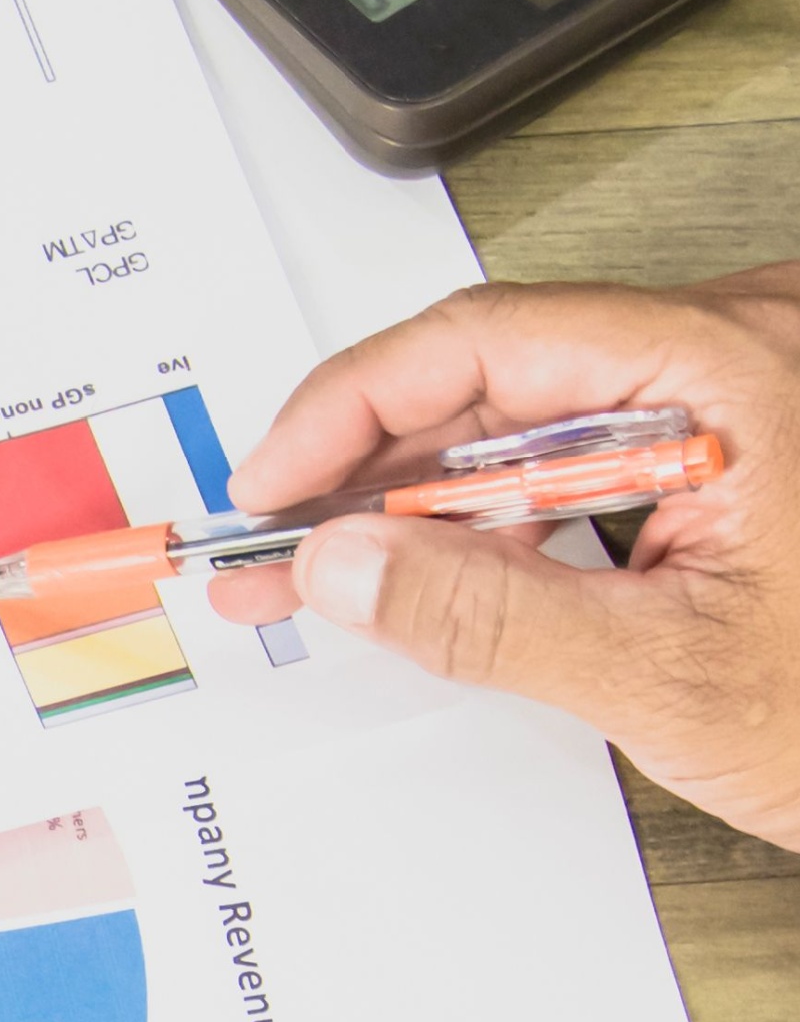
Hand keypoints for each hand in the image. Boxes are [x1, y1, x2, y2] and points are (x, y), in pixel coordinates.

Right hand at [211, 269, 799, 850]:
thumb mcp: (676, 679)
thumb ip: (487, 614)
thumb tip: (338, 560)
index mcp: (740, 364)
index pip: (482, 343)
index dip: (346, 410)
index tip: (269, 487)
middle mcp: (750, 343)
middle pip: (496, 373)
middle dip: (370, 469)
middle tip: (278, 550)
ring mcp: (753, 387)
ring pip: (535, 416)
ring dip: (432, 500)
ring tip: (339, 574)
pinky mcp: (748, 440)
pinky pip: (592, 449)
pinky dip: (509, 512)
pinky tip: (447, 569)